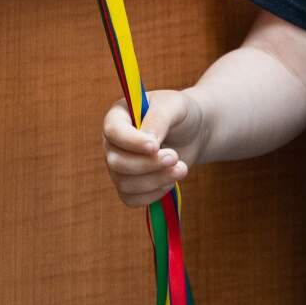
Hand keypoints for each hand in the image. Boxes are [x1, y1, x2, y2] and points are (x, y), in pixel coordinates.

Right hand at [102, 87, 207, 207]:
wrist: (192, 132)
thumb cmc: (180, 113)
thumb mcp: (175, 106)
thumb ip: (159, 119)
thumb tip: (149, 143)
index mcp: (118, 116)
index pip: (113, 131)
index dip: (131, 142)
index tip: (155, 146)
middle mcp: (114, 142)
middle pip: (116, 162)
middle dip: (148, 164)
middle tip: (174, 157)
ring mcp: (119, 166)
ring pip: (125, 183)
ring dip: (156, 180)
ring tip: (182, 168)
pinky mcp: (129, 185)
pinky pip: (132, 198)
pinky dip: (154, 194)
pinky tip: (171, 181)